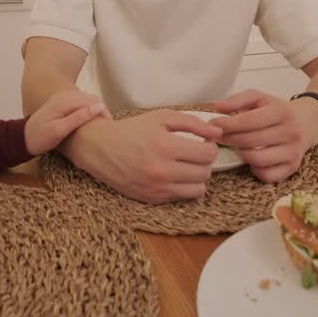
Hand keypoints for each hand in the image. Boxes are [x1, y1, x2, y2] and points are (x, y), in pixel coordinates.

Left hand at [24, 90, 109, 155]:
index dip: (104, 112)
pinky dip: (89, 110)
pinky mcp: (62, 103)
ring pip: (88, 100)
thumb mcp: (59, 130)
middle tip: (108, 128)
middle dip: (102, 111)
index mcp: (65, 101)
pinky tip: (91, 123)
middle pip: (92, 98)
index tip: (109, 127)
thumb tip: (98, 107)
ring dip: (96, 110)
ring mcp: (63, 98)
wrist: (23, 138)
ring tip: (101, 126)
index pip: (93, 101)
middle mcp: (65, 95)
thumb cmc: (41, 138)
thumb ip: (79, 118)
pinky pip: (81, 103)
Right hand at [62, 109, 222, 202]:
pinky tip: (175, 175)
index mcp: (165, 146)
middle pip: (205, 172)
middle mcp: (161, 170)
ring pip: (198, 189)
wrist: (100, 149)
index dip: (210, 147)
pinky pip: (182, 197)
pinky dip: (184, 187)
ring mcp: (157, 188)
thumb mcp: (161, 117)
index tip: (203, 143)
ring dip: (197, 177)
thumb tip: (217, 132)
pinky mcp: (152, 199)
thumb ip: (192, 122)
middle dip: (204, 162)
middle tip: (195, 153)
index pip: (207, 154)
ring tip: (187, 166)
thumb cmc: (132, 130)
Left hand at [213, 90, 317, 182]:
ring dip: (241, 153)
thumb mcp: (259, 98)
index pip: (249, 121)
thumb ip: (237, 99)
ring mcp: (293, 151)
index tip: (214, 124)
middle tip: (220, 136)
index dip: (227, 124)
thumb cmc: (276, 111)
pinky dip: (255, 168)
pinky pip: (266, 175)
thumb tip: (219, 108)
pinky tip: (252, 156)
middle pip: (250, 141)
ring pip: (257, 159)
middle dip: (229, 139)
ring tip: (237, 145)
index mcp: (282, 111)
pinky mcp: (293, 167)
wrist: (305, 123)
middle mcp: (291, 132)